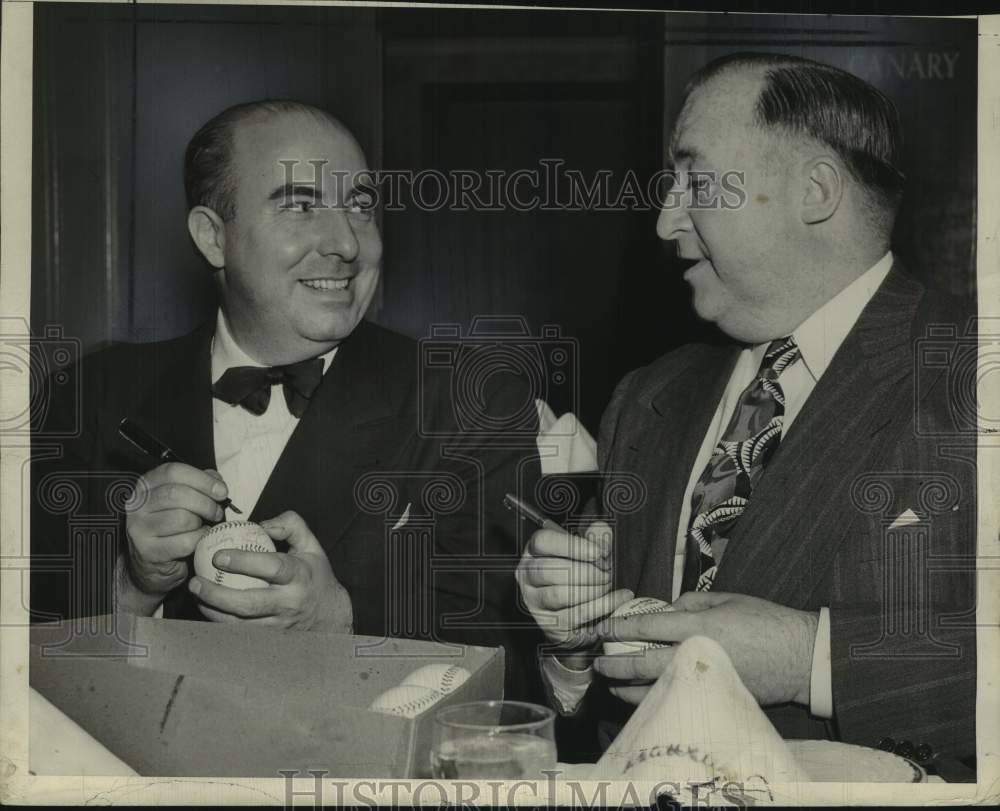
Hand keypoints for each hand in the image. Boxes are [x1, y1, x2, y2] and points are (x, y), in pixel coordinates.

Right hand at [122, 462, 226, 610]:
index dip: (202, 480)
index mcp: (146, 485)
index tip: (221, 491)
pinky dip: (199, 540)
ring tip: (205, 526)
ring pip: (182, 518)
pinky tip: (199, 539)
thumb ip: (199, 485)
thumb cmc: (172, 527)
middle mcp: (137, 505)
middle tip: (217, 512)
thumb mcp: (183, 500)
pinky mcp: (148, 551)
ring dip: (202, 523)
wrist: (153, 565)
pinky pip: (184, 541)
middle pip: (177, 494)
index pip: (173, 471)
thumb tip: (216, 481)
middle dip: (206, 503)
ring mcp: (139, 529)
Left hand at [188, 510, 352, 631]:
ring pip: (240, 624)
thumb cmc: (315, 575)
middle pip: (250, 604)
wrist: (329, 615)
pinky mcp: (269, 637)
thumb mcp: (311, 545)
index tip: (219, 555)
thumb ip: (290, 525)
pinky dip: (219, 622)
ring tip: (195, 594)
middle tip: (195, 581)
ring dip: (212, 610)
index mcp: (299, 576)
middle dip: (218, 595)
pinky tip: (206, 607)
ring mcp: (278, 624)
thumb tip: (259, 524)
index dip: (244, 562)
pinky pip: (239, 633)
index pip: (272, 568)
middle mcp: (289, 603)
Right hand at [515, 520, 633, 655]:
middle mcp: (527, 576)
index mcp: (534, 551)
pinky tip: (618, 597)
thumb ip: (595, 538)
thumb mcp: (587, 552)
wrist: (579, 617)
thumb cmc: (580, 576)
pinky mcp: (549, 624)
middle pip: (549, 569)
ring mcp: (534, 602)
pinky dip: (602, 606)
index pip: (543, 542)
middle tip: (607, 572)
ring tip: (608, 584)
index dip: (572, 546)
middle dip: (586, 571)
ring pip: (558, 594)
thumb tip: (601, 529)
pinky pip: (575, 614)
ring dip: (591, 589)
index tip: (599, 552)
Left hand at [594, 591, 818, 706]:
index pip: (649, 627)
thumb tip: (665, 611)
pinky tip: (642, 697)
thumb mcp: (727, 598)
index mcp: (700, 627)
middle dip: (616, 665)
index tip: (604, 629)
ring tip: (612, 684)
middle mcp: (697, 656)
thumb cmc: (765, 621)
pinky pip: (676, 699)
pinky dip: (654, 699)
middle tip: (598, 664)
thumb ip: (691, 602)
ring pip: (656, 690)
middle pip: (644, 664)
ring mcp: (705, 681)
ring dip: (628, 689)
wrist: (801, 657)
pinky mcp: (714, 698)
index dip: (621, 628)